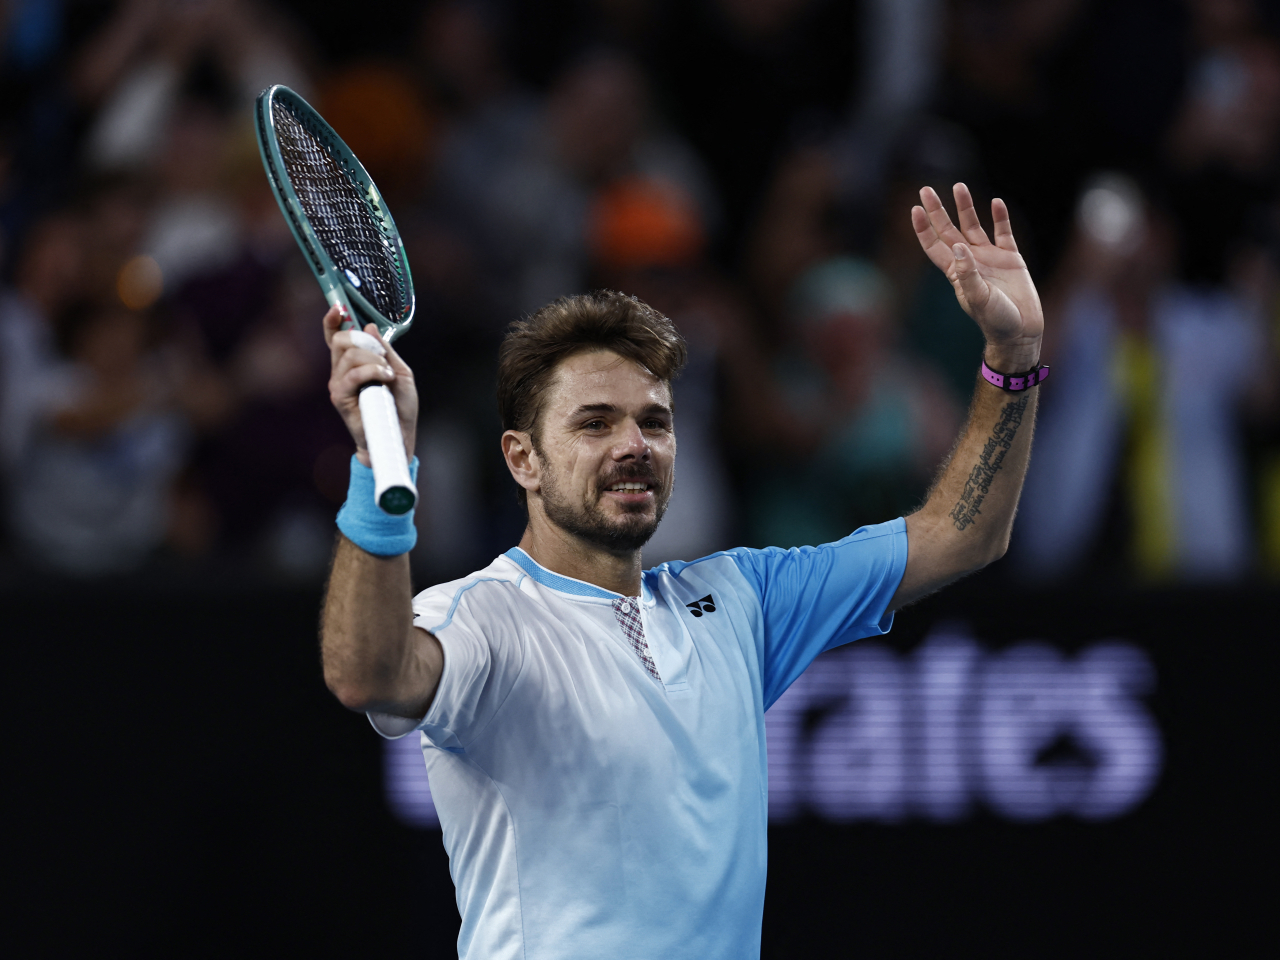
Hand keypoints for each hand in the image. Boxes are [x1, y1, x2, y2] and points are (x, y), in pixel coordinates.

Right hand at [323, 305, 417, 466]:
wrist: (399, 435)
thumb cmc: (399, 406)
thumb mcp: (399, 371)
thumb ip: (385, 350)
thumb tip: (369, 327)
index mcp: (352, 364)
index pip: (335, 337)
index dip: (332, 321)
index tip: (338, 308)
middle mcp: (341, 372)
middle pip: (341, 340)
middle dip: (365, 342)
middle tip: (383, 358)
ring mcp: (339, 384)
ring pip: (350, 355)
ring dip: (375, 360)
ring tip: (387, 375)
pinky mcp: (340, 397)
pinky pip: (353, 374)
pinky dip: (373, 371)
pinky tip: (385, 379)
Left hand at [913, 183, 1043, 370]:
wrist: (1021, 330)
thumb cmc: (995, 320)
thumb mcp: (978, 298)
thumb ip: (967, 273)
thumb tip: (957, 246)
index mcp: (956, 272)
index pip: (934, 245)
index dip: (923, 228)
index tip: (915, 209)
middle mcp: (969, 261)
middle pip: (948, 230)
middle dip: (937, 210)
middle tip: (925, 189)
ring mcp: (990, 258)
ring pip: (973, 226)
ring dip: (966, 207)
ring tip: (959, 186)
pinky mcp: (1011, 258)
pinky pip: (1004, 233)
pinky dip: (1000, 218)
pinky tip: (996, 202)